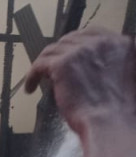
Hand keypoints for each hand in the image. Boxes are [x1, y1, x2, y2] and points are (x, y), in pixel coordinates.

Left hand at [26, 27, 135, 156]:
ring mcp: (80, 51)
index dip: (77, 43)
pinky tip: (30, 87)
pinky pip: (39, 65)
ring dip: (45, 64)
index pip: (93, 33)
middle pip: (70, 40)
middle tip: (52, 66)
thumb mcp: (127, 76)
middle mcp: (102, 42)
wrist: (111, 122)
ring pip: (52, 51)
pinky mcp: (62, 64)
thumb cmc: (122, 109)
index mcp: (121, 44)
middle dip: (60, 52)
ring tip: (40, 78)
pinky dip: (32, 76)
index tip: (69, 54)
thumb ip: (113, 64)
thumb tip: (95, 66)